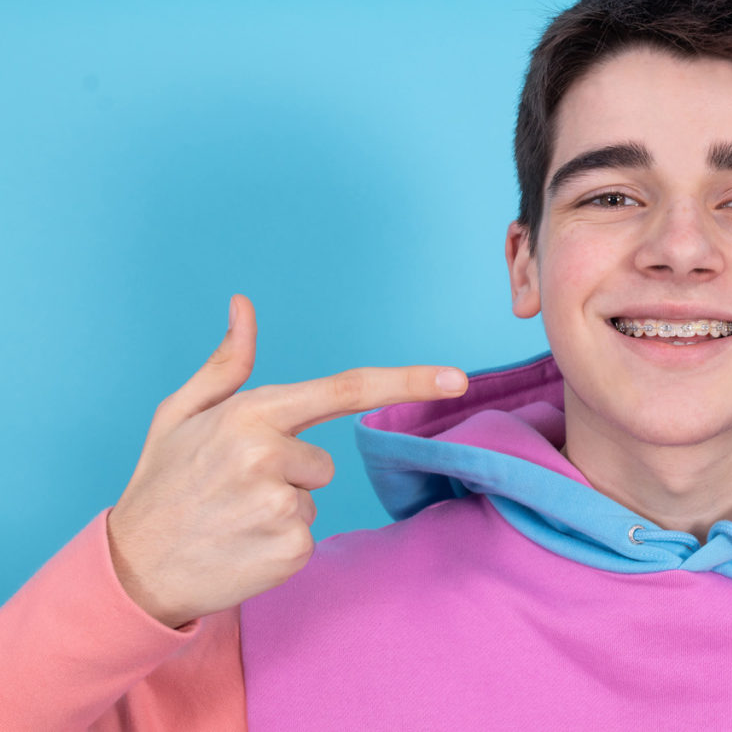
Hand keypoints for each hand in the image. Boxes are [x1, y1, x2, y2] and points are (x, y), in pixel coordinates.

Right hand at [106, 295, 468, 627]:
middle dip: (289, 473)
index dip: (407, 381)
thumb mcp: (181, 414)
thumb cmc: (161, 484)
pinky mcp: (291, 549)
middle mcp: (269, 455)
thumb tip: (244, 305)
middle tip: (234, 488)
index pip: (346, 388)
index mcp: (250, 414)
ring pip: (314, 498)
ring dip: (283, 508)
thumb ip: (226, 363)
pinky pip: (308, 536)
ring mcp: (282, 505)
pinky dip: (280, 543)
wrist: (133, 568)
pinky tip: (240, 543)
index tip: (457, 378)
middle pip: (324, 461)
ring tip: (233, 516)